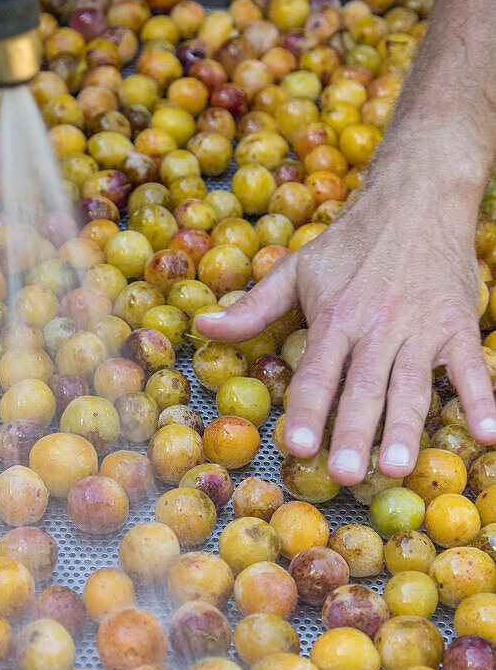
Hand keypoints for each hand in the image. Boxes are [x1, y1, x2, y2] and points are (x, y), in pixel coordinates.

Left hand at [195, 180, 495, 484]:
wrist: (419, 195)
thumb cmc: (352, 241)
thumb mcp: (296, 267)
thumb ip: (253, 306)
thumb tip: (203, 327)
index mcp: (334, 315)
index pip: (317, 371)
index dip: (307, 409)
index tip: (296, 446)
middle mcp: (377, 325)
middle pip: (364, 388)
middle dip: (355, 433)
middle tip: (347, 475)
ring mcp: (420, 328)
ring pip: (412, 386)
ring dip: (406, 429)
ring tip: (397, 468)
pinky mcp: (458, 326)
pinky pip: (473, 369)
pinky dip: (484, 401)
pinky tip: (490, 436)